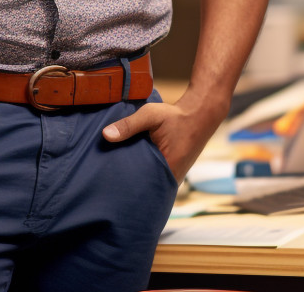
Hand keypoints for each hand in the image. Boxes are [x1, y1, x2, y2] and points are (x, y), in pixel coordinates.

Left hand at [101, 94, 224, 182]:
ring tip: (112, 174)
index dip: (123, 184)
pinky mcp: (170, 171)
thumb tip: (105, 135)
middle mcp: (170, 179)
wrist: (198, 115)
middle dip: (126, 182)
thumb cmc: (174, 117)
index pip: (140, 186)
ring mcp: (171, 177)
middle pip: (143, 186)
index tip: (106, 181)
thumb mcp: (150, 115)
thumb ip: (129, 125)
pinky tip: (128, 165)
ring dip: (134, 176)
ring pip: (148, 182)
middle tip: (104, 178)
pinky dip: (142, 171)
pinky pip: (153, 175)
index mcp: (167, 170)